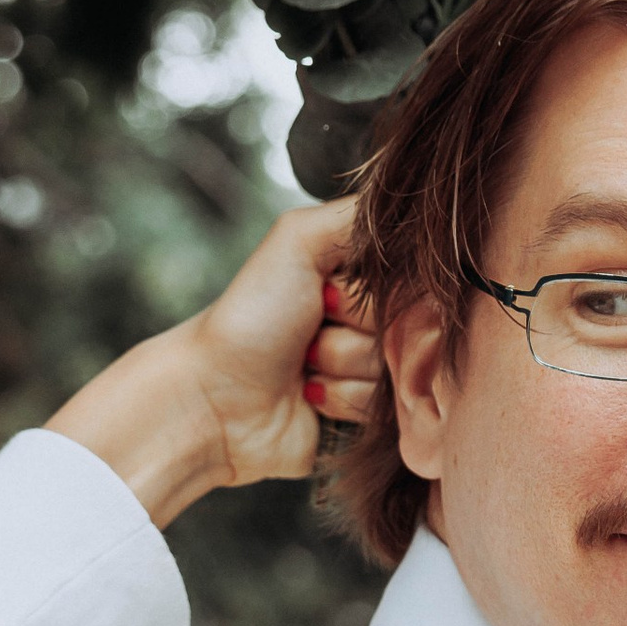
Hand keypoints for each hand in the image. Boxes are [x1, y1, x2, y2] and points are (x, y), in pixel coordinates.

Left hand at [47, 202, 379, 527]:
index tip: (328, 290)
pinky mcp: (368, 413)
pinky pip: (386, 405)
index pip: (412, 273)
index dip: (374, 287)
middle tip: (312, 324)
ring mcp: (369, 363)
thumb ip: (360, 213)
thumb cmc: (250, 317)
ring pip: (399, 363)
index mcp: (359, 268)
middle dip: (357, 326)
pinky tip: (309, 394)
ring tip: (303, 363)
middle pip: (412, 319)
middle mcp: (370, 314)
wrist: (213, 400)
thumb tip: (413, 213)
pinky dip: (343, 399)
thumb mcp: (297, 239)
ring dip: (344, 364)